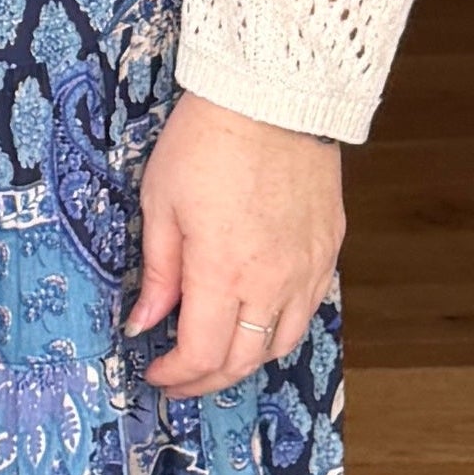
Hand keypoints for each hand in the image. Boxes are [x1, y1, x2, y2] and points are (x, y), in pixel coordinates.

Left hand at [125, 88, 341, 397]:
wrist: (272, 95)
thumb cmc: (208, 140)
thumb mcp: (161, 203)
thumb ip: (158, 272)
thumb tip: (145, 321)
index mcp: (222, 272)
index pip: (202, 354)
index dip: (176, 375)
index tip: (156, 372)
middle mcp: (271, 280)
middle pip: (243, 360)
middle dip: (206, 379)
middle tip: (181, 375)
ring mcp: (307, 267)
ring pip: (281, 343)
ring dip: (246, 360)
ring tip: (219, 354)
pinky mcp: (328, 248)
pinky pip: (309, 308)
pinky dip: (280, 327)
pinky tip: (258, 318)